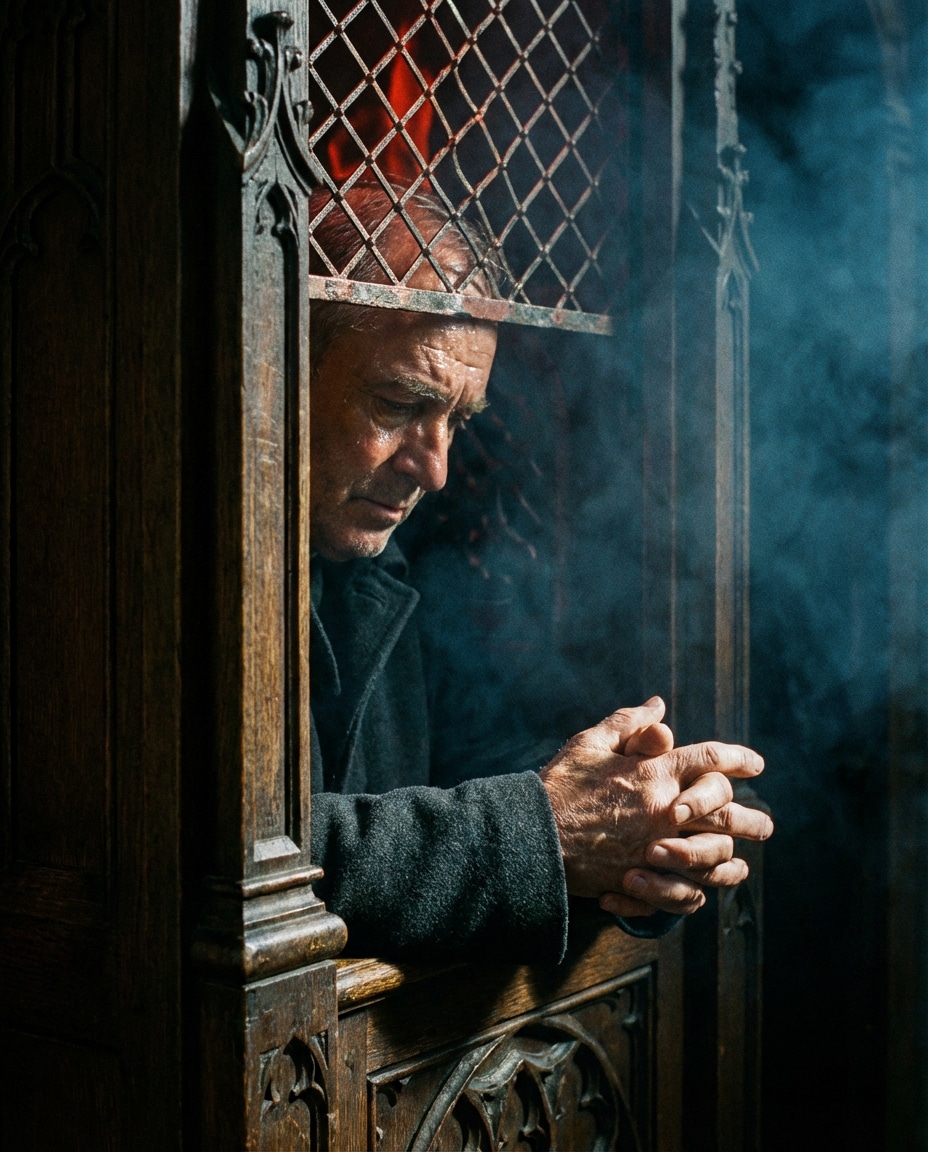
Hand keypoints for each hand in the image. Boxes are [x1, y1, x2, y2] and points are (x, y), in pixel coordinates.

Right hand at [539, 699, 771, 916]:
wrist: (532, 835)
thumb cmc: (559, 786)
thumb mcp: (589, 744)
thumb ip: (628, 723)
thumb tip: (658, 706)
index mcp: (654, 773)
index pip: (710, 759)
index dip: (739, 759)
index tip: (757, 765)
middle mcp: (663, 812)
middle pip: (725, 813)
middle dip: (751, 819)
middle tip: (766, 826)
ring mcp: (655, 849)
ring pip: (713, 857)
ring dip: (733, 860)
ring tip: (744, 861)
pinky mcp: (641, 880)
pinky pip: (686, 891)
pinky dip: (702, 892)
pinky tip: (707, 888)